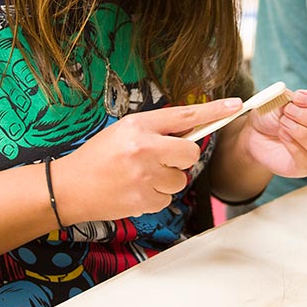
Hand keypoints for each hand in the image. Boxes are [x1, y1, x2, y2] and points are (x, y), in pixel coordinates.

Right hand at [54, 97, 242, 222]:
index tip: (236, 106)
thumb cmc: (99, 156)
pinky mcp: (144, 201)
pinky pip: (168, 198)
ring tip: (140, 176)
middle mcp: (144, 149)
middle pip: (191, 153)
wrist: (70, 188)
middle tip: (162, 159)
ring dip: (167, 179)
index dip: (214, 110)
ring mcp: (144, 177)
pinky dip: (156, 196)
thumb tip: (191, 130)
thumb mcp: (124, 131)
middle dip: (182, 158)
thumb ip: (157, 129)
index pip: (185, 115)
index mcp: (139, 125)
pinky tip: (135, 190)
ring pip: (180, 179)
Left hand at [236, 90, 306, 178]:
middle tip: (288, 110)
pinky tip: (283, 135)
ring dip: (302, 133)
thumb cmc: (276, 115)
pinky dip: (293, 146)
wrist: (259, 135)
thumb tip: (289, 99)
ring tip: (284, 123)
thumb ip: (287, 98)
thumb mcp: (279, 101)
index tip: (298, 97)